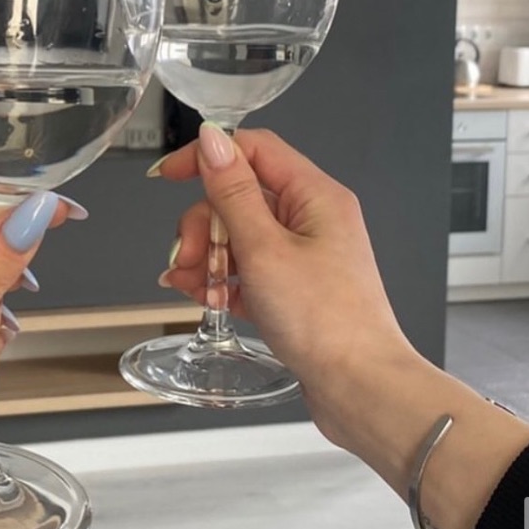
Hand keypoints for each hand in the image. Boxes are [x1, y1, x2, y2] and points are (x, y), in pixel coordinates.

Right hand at [154, 126, 414, 418]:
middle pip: (239, 196)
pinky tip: (207, 300)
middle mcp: (313, 218)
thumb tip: (212, 138)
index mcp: (314, 195)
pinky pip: (248, 269)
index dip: (208, 156)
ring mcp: (305, 255)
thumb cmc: (325, 321)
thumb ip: (232, 192)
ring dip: (207, 257)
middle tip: (188, 258)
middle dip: (203, 225)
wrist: (361, 390)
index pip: (253, 149)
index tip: (167, 177)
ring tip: (192, 287)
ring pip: (239, 235)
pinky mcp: (295, 288)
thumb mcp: (265, 249)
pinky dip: (223, 281)